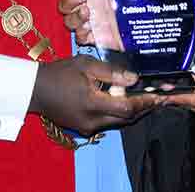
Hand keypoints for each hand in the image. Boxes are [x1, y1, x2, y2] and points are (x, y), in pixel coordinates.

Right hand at [29, 55, 163, 135]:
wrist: (34, 89)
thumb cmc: (59, 73)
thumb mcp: (85, 65)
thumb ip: (111, 72)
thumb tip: (134, 79)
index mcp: (92, 104)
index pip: (127, 107)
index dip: (145, 102)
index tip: (160, 96)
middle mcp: (91, 121)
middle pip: (126, 119)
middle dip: (144, 108)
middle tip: (159, 98)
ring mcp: (86, 127)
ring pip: (118, 122)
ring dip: (133, 111)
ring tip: (147, 99)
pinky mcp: (82, 128)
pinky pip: (107, 122)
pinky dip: (119, 113)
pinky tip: (125, 101)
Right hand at [58, 0, 124, 50]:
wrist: (132, 24)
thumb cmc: (124, 4)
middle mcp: (81, 8)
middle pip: (64, 6)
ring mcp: (84, 23)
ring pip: (69, 22)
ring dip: (77, 17)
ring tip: (87, 13)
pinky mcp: (90, 38)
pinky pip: (80, 37)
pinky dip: (84, 34)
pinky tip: (92, 30)